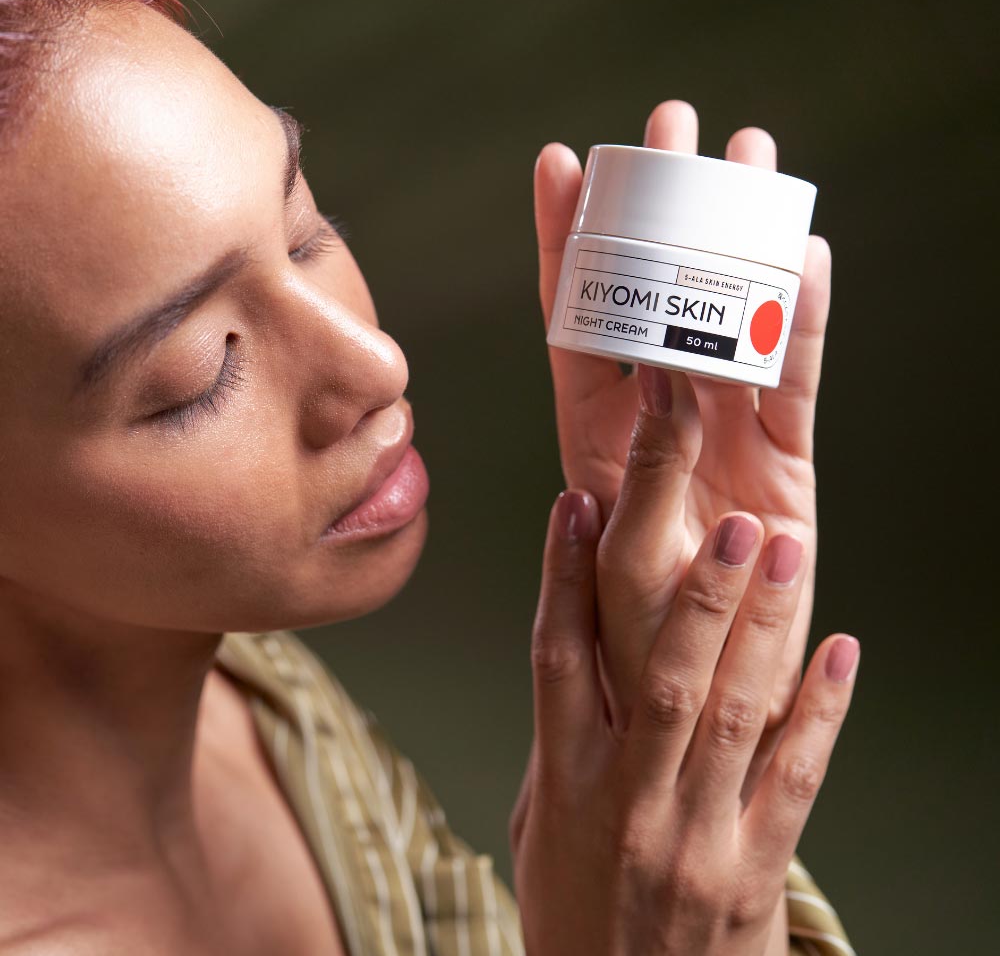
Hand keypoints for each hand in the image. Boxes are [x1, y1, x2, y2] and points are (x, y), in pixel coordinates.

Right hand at [510, 488, 858, 955]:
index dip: (565, 576)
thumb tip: (578, 655)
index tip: (578, 507)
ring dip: (764, 629)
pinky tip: (842, 652)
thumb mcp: (542, 825)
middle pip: (662, 678)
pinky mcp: (753, 871)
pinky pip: (794, 779)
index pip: (558, 659)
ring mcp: (695, 836)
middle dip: (698, 593)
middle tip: (728, 522)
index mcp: (566, 784)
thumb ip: (562, 741)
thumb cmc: (577, 910)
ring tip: (786, 553)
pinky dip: (820, 711)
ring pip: (732, 715)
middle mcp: (628, 802)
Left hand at [534, 100, 831, 741]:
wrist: (700, 698)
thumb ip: (643, 475)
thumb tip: (664, 387)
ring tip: (746, 160)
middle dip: (659, 211)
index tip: (557, 166)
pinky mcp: (783, 460)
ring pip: (728, 320)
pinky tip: (801, 255)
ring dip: (735, 243)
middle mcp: (657, 421)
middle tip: (670, 125)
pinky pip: (793, 377)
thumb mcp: (623, 560)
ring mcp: (723, 434)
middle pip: (654, 298)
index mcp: (593, 438)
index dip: (564, 244)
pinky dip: (799, 321)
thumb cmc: (638, 642)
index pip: (573, 320)